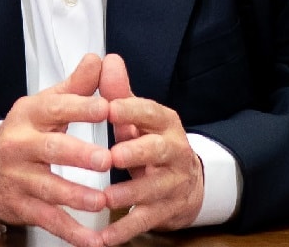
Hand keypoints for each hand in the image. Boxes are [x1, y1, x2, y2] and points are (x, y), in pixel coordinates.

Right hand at [0, 53, 111, 246]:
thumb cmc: (25, 133)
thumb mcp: (46, 105)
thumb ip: (76, 86)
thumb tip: (100, 60)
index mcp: (30, 115)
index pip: (56, 108)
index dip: (80, 108)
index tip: (106, 109)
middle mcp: (21, 145)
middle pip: (50, 149)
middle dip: (78, 156)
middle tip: (106, 159)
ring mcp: (19, 178)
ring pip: (49, 189)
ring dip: (77, 197)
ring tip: (102, 201)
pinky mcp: (22, 206)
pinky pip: (49, 220)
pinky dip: (72, 232)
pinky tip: (93, 240)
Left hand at [99, 54, 203, 245]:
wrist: (186, 183)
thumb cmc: (151, 144)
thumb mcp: (137, 117)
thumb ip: (120, 92)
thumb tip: (106, 60)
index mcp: (164, 123)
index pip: (150, 111)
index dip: (130, 110)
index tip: (108, 108)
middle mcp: (173, 151)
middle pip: (159, 150)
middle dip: (136, 152)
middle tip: (112, 155)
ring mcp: (172, 183)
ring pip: (153, 189)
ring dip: (129, 194)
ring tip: (106, 199)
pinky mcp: (167, 210)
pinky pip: (145, 220)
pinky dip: (124, 230)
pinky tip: (102, 238)